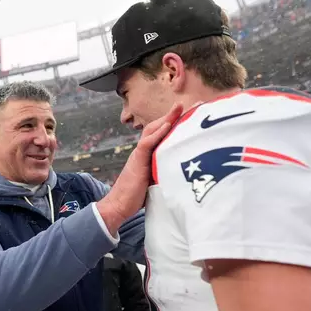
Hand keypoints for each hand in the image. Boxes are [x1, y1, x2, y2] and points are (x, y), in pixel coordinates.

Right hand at [98, 103, 182, 233]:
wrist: (119, 206)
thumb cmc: (137, 198)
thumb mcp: (157, 183)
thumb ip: (166, 174)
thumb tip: (185, 175)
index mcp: (150, 155)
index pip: (163, 135)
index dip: (175, 124)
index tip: (191, 114)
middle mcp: (144, 151)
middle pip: (159, 128)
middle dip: (174, 115)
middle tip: (192, 104)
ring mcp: (140, 155)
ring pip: (152, 131)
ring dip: (166, 118)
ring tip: (180, 107)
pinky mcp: (137, 161)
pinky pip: (147, 143)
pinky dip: (157, 133)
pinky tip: (168, 125)